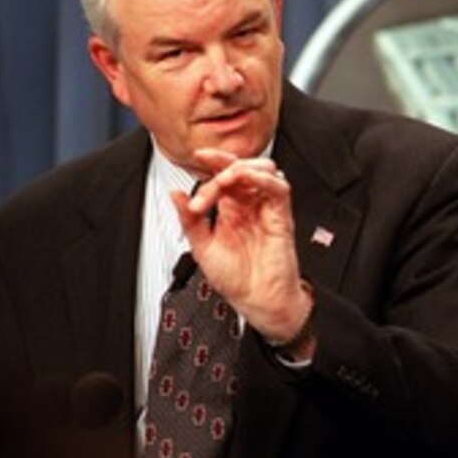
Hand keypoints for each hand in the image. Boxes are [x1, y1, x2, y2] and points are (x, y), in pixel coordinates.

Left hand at [171, 148, 312, 344]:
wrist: (257, 300)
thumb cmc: (235, 279)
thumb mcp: (202, 248)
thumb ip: (189, 220)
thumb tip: (176, 194)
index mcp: (230, 210)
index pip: (222, 175)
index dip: (212, 161)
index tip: (196, 157)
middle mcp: (248, 205)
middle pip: (242, 167)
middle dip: (225, 163)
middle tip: (212, 176)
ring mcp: (265, 209)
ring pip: (263, 171)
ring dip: (243, 168)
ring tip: (226, 180)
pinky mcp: (281, 216)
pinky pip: (279, 188)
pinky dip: (265, 178)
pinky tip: (248, 180)